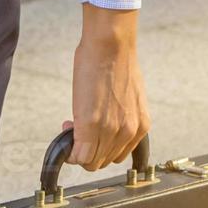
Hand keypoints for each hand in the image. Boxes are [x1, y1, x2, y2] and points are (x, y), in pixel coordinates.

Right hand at [67, 3, 149, 171]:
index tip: (91, 134)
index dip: (100, 147)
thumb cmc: (117, 63)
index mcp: (140, 125)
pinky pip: (79, 155)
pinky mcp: (90, 125)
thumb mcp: (128, 98)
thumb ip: (119, 116)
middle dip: (87, 149)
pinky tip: (67, 132)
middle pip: (103, 161)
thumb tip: (102, 126)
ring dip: (77, 149)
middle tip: (77, 130)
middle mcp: (128, 132)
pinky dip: (70, 151)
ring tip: (73, 126)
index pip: (117, 155)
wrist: (110, 46)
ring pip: (90, 161)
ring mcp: (110, 131)